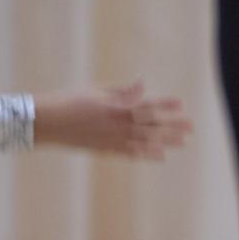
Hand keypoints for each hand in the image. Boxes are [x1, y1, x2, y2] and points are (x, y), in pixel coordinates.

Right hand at [33, 82, 190, 160]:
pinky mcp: (105, 149)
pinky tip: (161, 155)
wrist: (47, 122)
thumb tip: (142, 84)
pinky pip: (130, 153)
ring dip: (165, 141)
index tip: (182, 104)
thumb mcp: (95, 90)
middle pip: (151, 126)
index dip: (165, 105)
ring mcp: (112, 139)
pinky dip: (146, 154)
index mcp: (115, 107)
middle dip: (173, 126)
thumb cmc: (69, 101)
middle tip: (191, 127)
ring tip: (183, 142)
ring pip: (145, 141)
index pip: (146, 105)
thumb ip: (121, 91)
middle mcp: (117, 125)